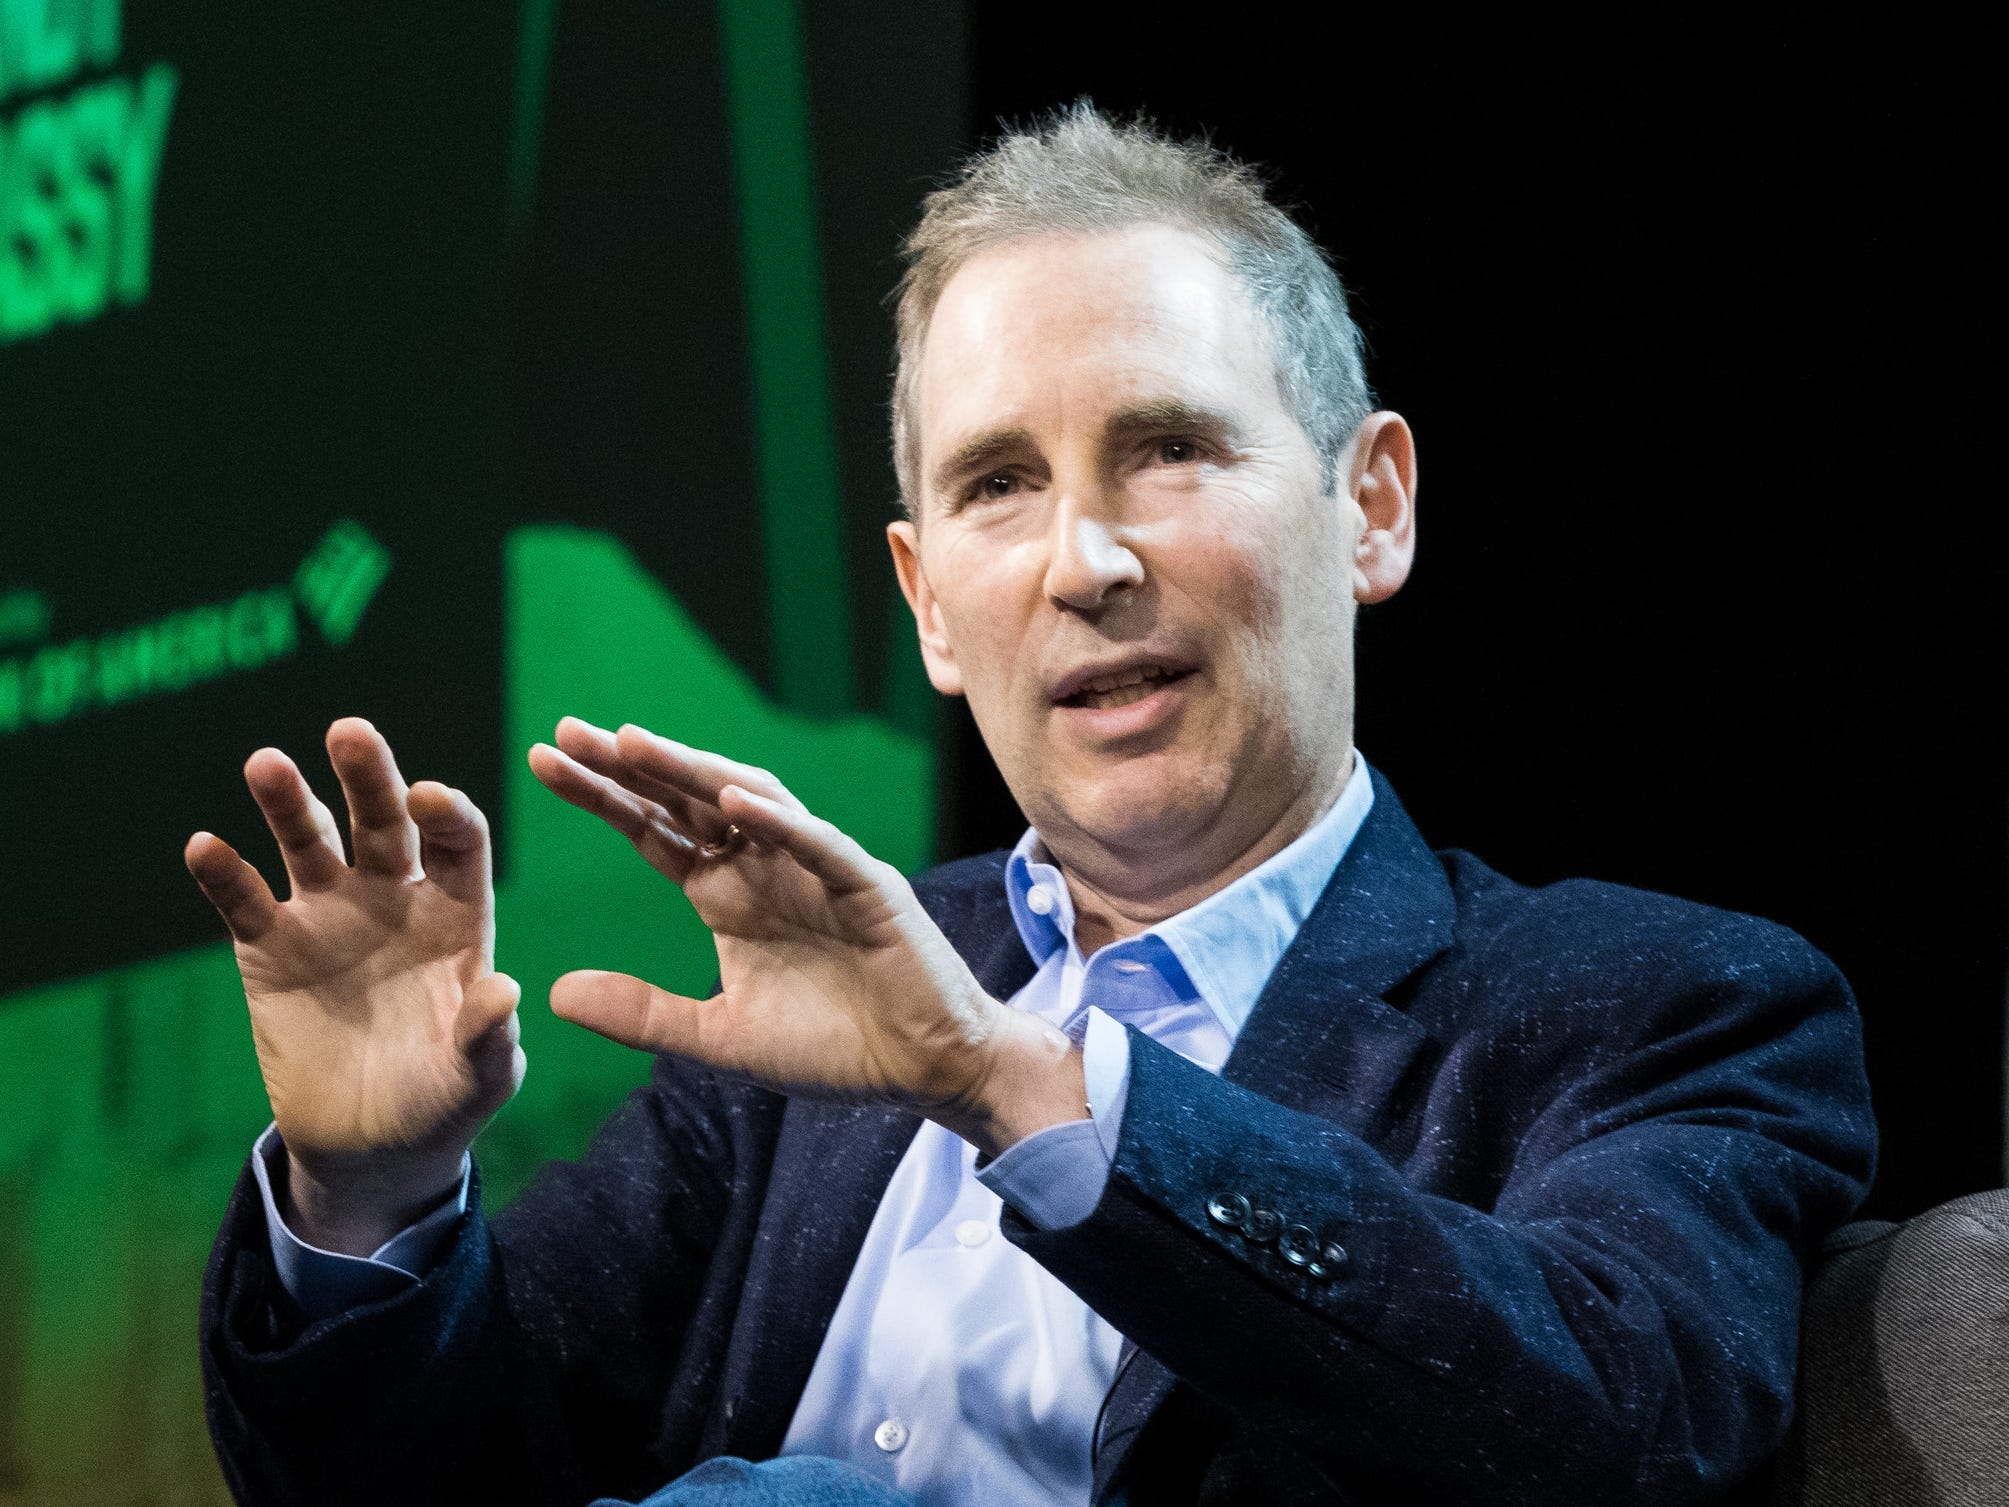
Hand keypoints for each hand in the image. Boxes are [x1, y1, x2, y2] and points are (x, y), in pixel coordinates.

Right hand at [184, 718, 523, 1250]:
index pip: (459, 843)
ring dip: (287, 801)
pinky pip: (244, 901)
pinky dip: (224, 874)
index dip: (448, 814)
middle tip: (350, 731)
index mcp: (456, 914)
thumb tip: (504, 990)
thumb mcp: (478, 1079)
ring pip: (309, 841)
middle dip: (370, 776)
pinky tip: (204, 847)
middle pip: (384, 821)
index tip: (429, 799)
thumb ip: (490, 1037)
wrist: (372, 1146)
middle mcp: (393, 897)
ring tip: (267, 763)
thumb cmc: (444, 1103)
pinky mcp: (268, 947)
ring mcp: (328, 915)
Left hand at [527, 718, 1084, 1153]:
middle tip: (570, 731)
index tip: (542, 762)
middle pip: (689, 801)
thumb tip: (554, 992)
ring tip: (637, 744)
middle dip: (633, 765)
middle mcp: (766, 867)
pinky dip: (780, 822)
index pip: (654, 831)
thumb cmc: (832, 1045)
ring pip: (750, 801)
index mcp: (727, 896)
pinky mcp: (866, 887)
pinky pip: (819, 844)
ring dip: (695, 770)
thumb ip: (644, 1014)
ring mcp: (817, 869)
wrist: (923, 1067)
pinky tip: (735, 802)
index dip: (603, 796)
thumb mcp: (720, 1036)